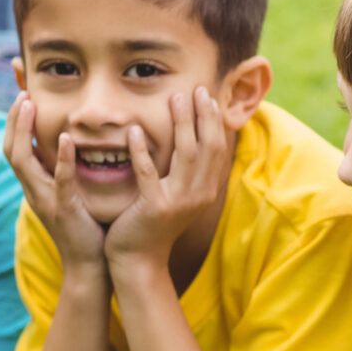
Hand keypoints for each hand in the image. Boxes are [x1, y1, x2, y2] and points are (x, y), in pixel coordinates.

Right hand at [4, 95, 106, 270]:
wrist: (90, 266)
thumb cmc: (86, 228)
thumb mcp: (69, 195)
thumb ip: (64, 172)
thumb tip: (69, 145)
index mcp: (35, 186)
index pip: (15, 148)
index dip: (14, 122)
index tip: (22, 94)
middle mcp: (34, 191)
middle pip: (11, 149)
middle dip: (13, 119)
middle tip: (22, 93)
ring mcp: (46, 200)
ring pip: (23, 161)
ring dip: (24, 130)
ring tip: (29, 104)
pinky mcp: (65, 209)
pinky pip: (59, 180)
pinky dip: (61, 158)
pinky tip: (64, 139)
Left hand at [104, 89, 231, 266]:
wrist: (139, 261)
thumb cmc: (154, 224)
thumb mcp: (178, 196)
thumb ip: (187, 172)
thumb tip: (192, 141)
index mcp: (207, 191)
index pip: (218, 149)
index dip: (215, 121)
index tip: (208, 97)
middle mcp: (199, 195)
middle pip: (207, 146)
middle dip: (203, 115)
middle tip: (196, 89)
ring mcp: (179, 201)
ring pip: (185, 154)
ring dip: (181, 123)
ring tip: (173, 99)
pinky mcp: (154, 208)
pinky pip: (147, 173)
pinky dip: (141, 150)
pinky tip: (133, 131)